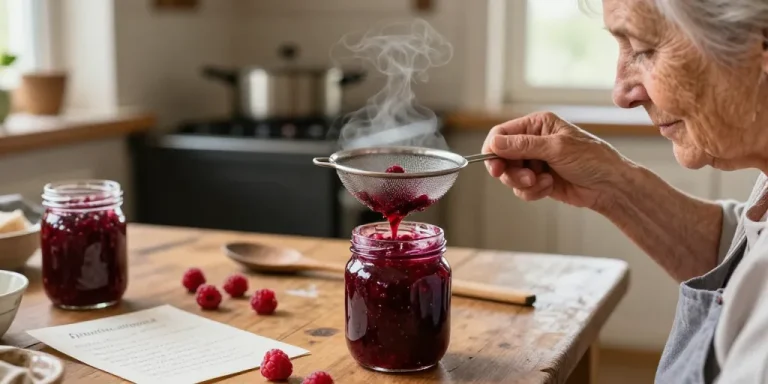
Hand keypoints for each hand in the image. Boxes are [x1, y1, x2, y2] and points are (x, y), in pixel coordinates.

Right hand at [481, 112, 630, 209]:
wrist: (610, 186)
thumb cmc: (592, 159)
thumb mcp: (556, 148)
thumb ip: (523, 145)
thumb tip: (494, 143)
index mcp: (537, 125)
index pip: (501, 134)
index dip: (494, 150)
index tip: (496, 167)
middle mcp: (533, 141)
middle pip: (501, 157)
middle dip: (511, 171)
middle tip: (525, 179)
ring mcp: (535, 162)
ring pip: (510, 175)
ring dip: (524, 183)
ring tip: (542, 183)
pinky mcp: (538, 180)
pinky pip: (521, 189)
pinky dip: (532, 191)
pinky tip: (549, 187)